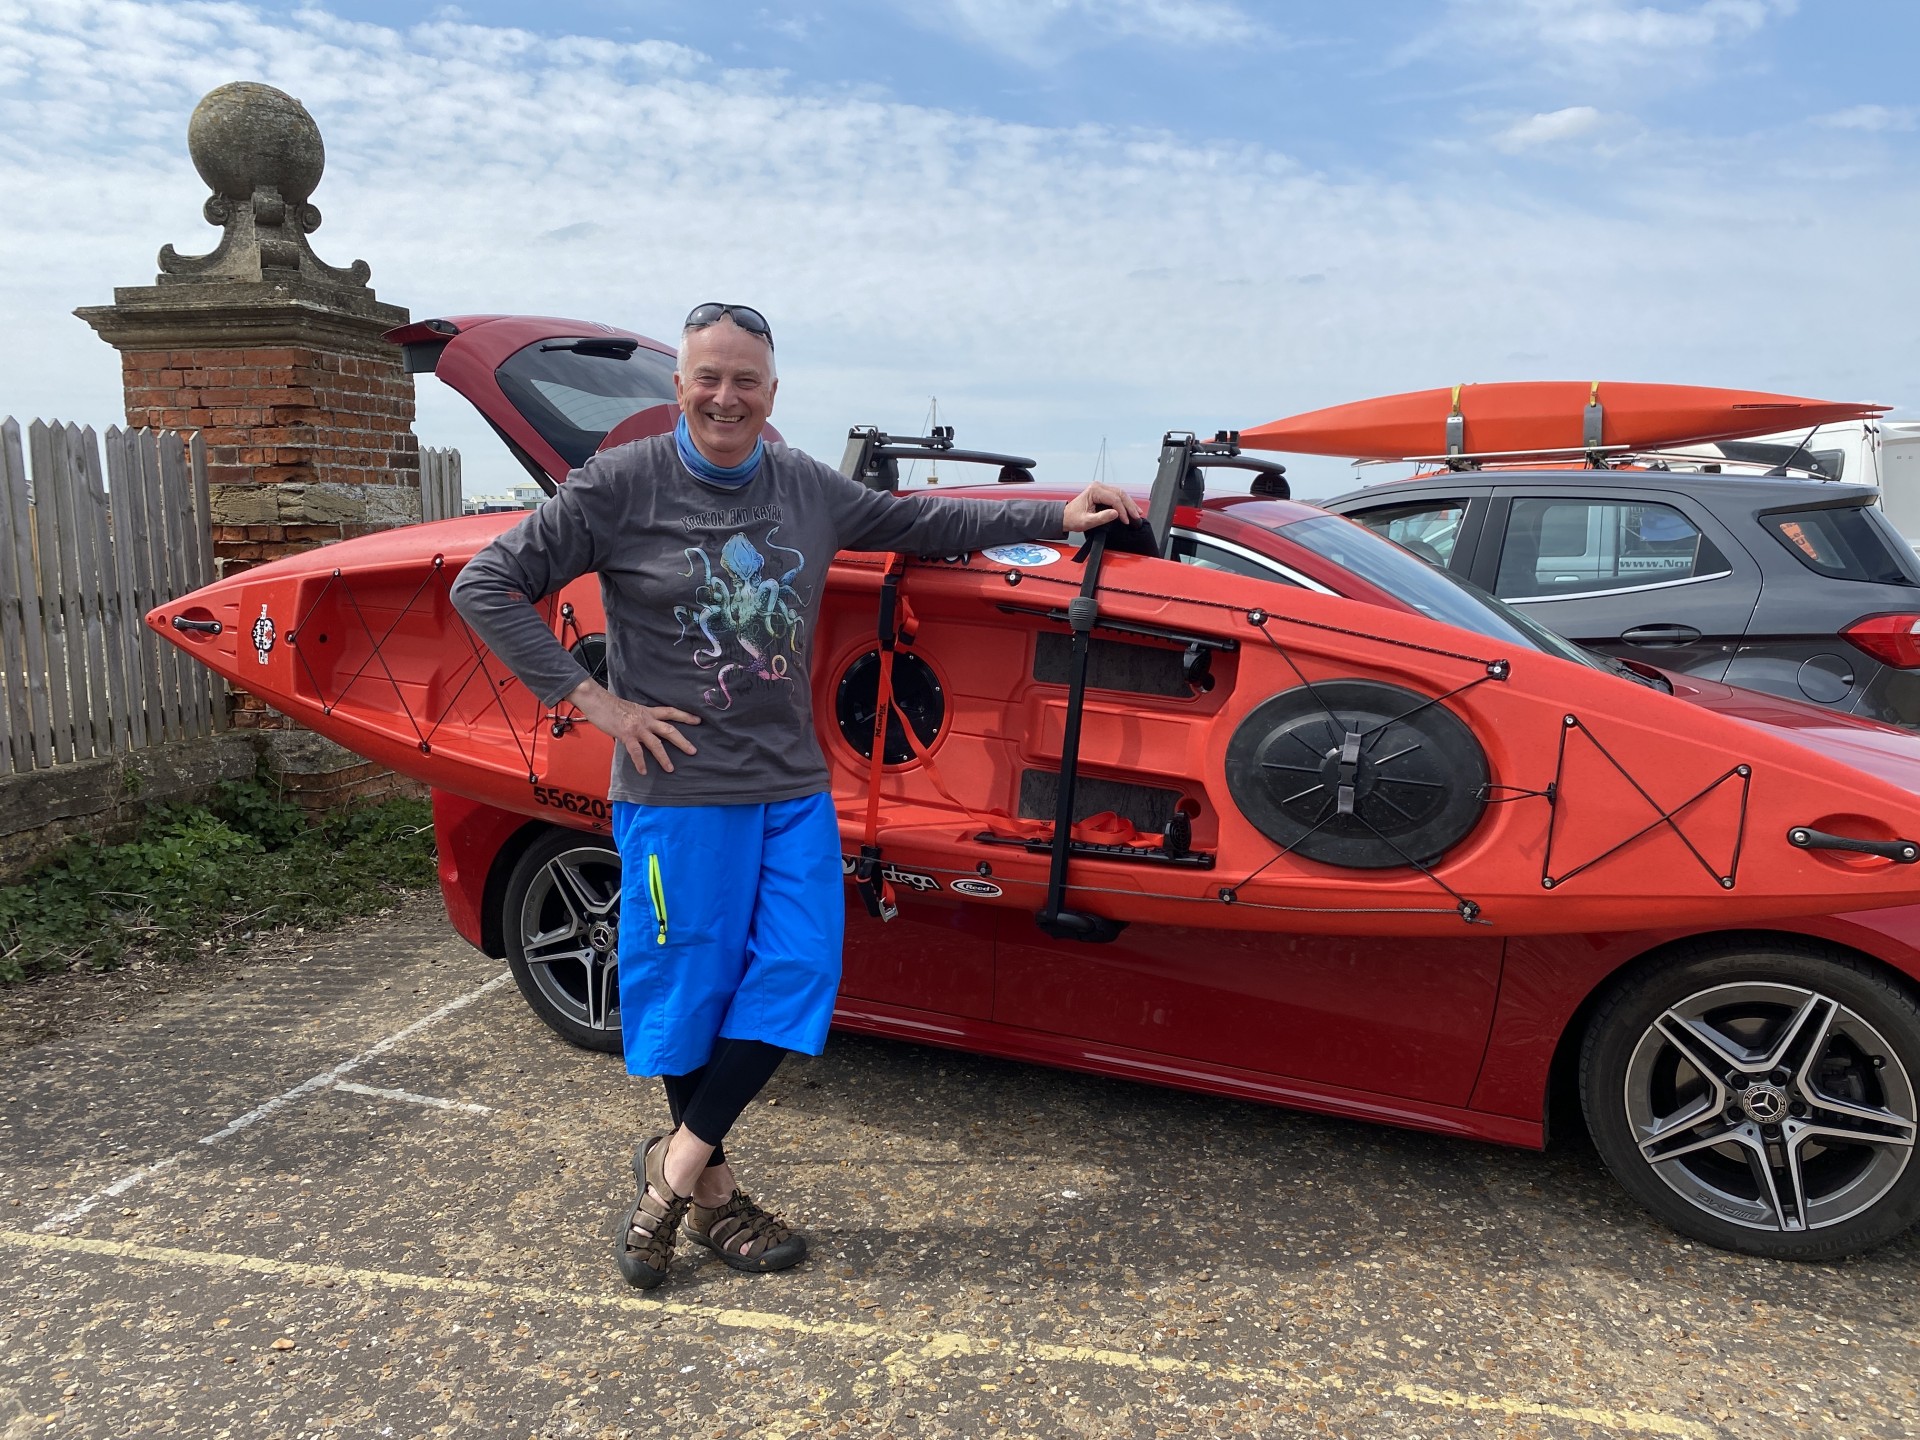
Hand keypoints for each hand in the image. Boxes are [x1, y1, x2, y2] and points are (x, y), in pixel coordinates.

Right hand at [567, 679, 699, 774]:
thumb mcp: (631, 710)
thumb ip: (639, 720)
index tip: (698, 720)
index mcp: (648, 712)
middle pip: (669, 730)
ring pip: (656, 744)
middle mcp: (646, 719)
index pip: (670, 712)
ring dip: (664, 758)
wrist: (597, 701)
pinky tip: (643, 771)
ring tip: (670, 769)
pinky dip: (640, 762)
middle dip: (682, 741)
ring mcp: (637, 727)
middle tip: (694, 751)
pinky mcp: (626, 734)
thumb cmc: (611, 706)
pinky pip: (636, 751)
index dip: (685, 716)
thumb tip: (641, 731)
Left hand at [1062, 481, 1142, 533]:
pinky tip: (1130, 509)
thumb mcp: (1086, 521)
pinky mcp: (1103, 493)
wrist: (1065, 517)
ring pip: (1120, 494)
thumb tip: (1116, 513)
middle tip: (1136, 516)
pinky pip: (1117, 496)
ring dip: (1129, 504)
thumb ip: (1101, 517)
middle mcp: (1098, 486)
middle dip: (1130, 506)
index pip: (1114, 499)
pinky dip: (1125, 503)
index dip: (1122, 510)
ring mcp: (1101, 489)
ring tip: (1137, 513)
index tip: (1126, 521)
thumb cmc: (1073, 518)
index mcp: (1094, 490)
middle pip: (1120, 494)